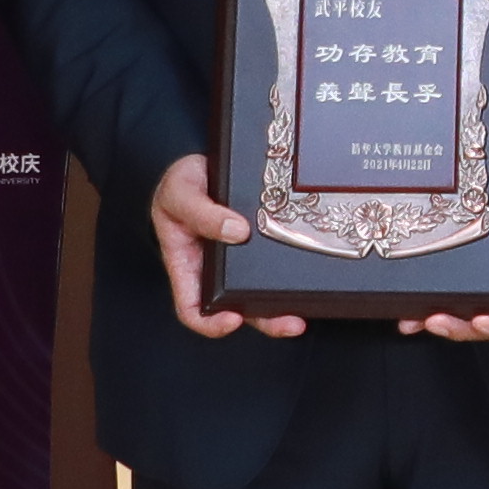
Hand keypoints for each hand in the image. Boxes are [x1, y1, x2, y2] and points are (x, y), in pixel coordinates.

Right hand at [146, 156, 303, 340]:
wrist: (202, 165)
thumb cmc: (180, 184)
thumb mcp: (180, 193)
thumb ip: (202, 212)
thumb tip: (237, 231)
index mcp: (188, 265)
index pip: (192, 308)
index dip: (210, 322)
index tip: (232, 318)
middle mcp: (216, 270)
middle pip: (238, 308)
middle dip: (266, 321)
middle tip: (291, 323)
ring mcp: (240, 261)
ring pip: (262, 292)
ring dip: (284, 306)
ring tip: (304, 311)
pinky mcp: (260, 246)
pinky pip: (275, 265)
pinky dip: (292, 275)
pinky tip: (308, 275)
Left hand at [414, 181, 488, 341]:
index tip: (483, 321)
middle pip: (485, 323)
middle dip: (459, 328)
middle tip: (437, 320)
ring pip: (463, 314)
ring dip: (438, 321)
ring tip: (414, 320)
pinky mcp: (470, 272)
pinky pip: (450, 292)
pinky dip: (428, 302)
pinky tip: (408, 306)